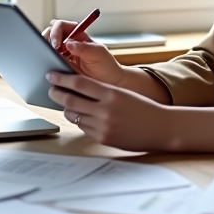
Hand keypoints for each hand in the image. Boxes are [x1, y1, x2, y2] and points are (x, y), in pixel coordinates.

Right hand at [42, 20, 124, 84]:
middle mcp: (69, 42)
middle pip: (51, 33)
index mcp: (78, 35)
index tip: (57, 44)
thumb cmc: (106, 66)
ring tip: (50, 58)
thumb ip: (84, 48)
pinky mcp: (60, 65)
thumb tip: (68, 43)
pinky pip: (49, 60)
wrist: (107, 83)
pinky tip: (51, 67)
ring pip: (48, 46)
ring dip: (46, 50)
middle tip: (50, 51)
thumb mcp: (98, 54)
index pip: (62, 26)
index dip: (56, 32)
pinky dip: (47, 61)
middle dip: (47, 39)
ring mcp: (63, 54)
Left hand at [46, 71, 175, 150]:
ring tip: (65, 103)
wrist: (162, 127)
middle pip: (70, 99)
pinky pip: (84, 128)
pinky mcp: (103, 138)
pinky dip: (79, 120)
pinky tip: (80, 115)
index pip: (78, 83)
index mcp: (111, 93)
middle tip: (51, 88)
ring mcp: (103, 126)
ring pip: (74, 115)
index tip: (51, 75)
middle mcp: (105, 110)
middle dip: (56, 93)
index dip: (61, 78)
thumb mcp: (123, 93)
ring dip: (66, 108)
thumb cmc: (144, 108)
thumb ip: (102, 91)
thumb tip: (76, 86)